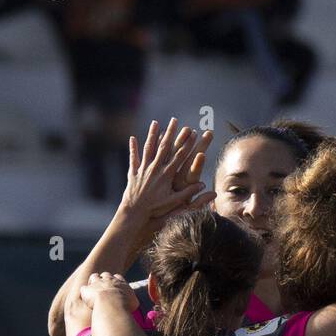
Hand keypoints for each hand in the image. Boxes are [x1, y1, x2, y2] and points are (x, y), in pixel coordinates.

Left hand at [80, 272, 138, 310]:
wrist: (112, 305)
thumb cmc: (125, 305)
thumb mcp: (134, 303)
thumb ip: (133, 301)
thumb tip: (134, 304)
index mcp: (120, 282)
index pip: (118, 277)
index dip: (116, 282)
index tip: (116, 288)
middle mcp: (108, 280)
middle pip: (106, 275)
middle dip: (104, 280)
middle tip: (104, 288)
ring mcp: (97, 283)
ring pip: (94, 277)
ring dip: (93, 282)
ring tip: (93, 291)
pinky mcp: (87, 290)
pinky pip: (84, 289)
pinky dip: (85, 292)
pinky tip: (86, 298)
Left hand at [120, 117, 215, 231]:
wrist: (134, 214)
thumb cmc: (156, 211)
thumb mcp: (175, 203)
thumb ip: (189, 194)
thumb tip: (203, 186)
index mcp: (167, 175)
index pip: (179, 155)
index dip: (187, 144)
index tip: (194, 133)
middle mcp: (155, 169)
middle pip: (164, 147)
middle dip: (171, 133)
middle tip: (176, 120)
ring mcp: (143, 169)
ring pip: (148, 148)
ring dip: (152, 135)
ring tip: (155, 122)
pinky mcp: (134, 174)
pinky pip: (133, 158)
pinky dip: (133, 148)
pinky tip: (132, 138)